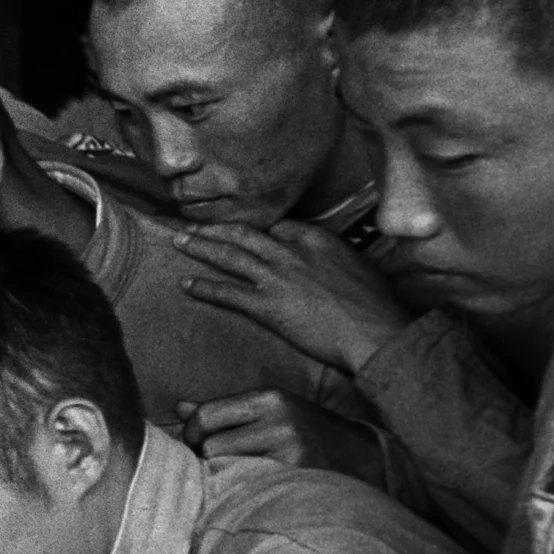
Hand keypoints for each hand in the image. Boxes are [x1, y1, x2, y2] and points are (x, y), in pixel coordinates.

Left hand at [176, 390, 386, 488]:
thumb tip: (179, 409)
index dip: (191, 436)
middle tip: (218, 469)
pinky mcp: (297, 477)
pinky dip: (241, 492)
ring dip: (222, 479)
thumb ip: (226, 411)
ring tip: (237, 480)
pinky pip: (245, 489)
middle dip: (206, 461)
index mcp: (269, 398)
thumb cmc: (307, 434)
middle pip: (209, 447)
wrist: (364, 458)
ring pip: (224, 470)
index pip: (205, 416)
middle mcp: (280, 420)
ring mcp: (290, 450)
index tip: (195, 448)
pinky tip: (252, 491)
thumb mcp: (272, 412)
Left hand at [177, 220, 408, 373]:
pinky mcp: (266, 305)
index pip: (277, 227)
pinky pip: (226, 293)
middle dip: (215, 228)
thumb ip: (333, 258)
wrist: (373, 329)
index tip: (244, 234)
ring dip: (200, 247)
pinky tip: (186, 285)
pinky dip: (204, 287)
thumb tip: (324, 264)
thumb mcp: (357, 266)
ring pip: (228, 255)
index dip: (259, 232)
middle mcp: (290, 251)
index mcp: (315, 238)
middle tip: (191, 225)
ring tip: (178, 241)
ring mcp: (275, 277)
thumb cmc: (375, 303)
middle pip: (244, 233)